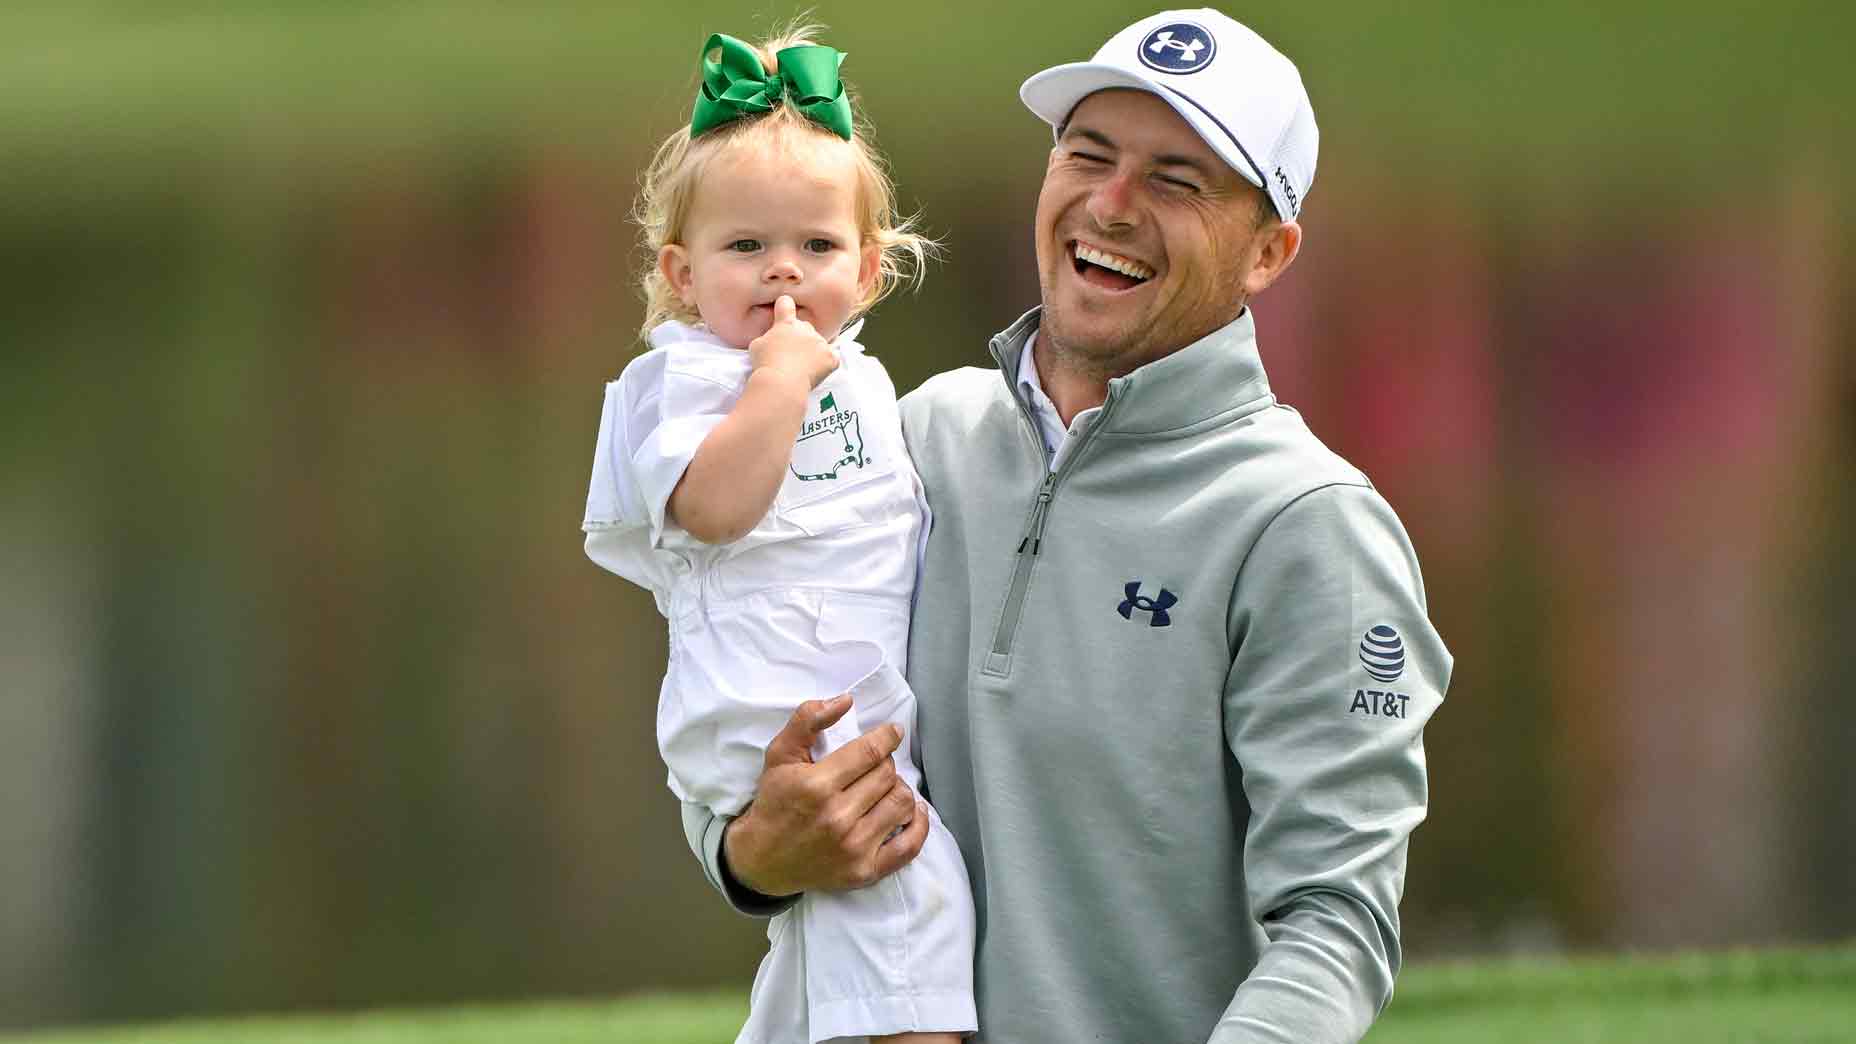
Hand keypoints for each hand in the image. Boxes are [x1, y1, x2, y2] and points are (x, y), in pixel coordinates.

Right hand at [723, 694, 928, 895]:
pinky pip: (909, 846)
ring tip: (885, 787)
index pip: (870, 752)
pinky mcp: (865, 871)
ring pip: (902, 803)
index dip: (887, 737)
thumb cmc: (774, 802)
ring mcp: (854, 847)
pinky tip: (915, 811)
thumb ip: (808, 720)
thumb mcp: (780, 754)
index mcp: (817, 785)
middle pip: (887, 775)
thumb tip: (845, 700)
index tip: (893, 732)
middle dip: (885, 763)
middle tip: (874, 765)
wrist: (762, 860)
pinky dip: (919, 825)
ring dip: (898, 789)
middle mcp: (838, 817)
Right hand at [748, 295, 838, 388]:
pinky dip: (827, 362)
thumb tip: (772, 339)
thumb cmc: (765, 365)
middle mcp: (805, 329)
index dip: (784, 306)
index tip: (784, 308)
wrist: (782, 382)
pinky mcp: (830, 356)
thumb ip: (767, 337)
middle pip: (805, 327)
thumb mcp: (757, 345)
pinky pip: (833, 356)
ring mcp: (820, 342)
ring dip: (813, 350)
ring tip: (802, 366)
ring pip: (819, 342)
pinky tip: (818, 369)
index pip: (786, 304)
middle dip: (799, 337)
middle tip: (791, 354)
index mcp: (786, 324)